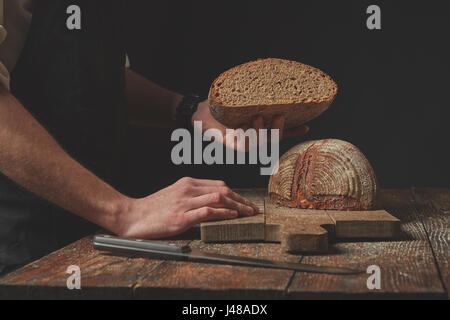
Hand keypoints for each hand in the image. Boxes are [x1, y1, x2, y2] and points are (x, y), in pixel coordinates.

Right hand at [118, 177, 258, 238]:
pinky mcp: (181, 217)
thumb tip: (212, 202)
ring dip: (238, 206)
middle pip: (223, 190)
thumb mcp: (174, 195)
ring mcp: (185, 203)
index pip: (219, 185)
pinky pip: (207, 211)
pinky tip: (232, 216)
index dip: (236, 194)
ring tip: (249, 213)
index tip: (246, 202)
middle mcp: (188, 189)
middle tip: (253, 209)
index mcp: (187, 183)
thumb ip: (192, 196)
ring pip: (219, 199)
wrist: (130, 215)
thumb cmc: (152, 208)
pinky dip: (223, 213)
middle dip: (242, 199)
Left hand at [192, 101, 309, 150]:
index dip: (293, 131)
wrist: (199, 111)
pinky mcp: (228, 145)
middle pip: (272, 139)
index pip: (280, 131)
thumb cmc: (221, 105)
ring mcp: (241, 143)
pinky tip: (242, 127)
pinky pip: (241, 146)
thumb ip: (255, 95)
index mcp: (258, 128)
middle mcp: (252, 137)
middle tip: (278, 115)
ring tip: (257, 117)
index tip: (307, 127)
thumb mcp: (241, 98)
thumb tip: (272, 77)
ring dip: (259, 132)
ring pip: (257, 144)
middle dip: (278, 129)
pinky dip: (244, 137)